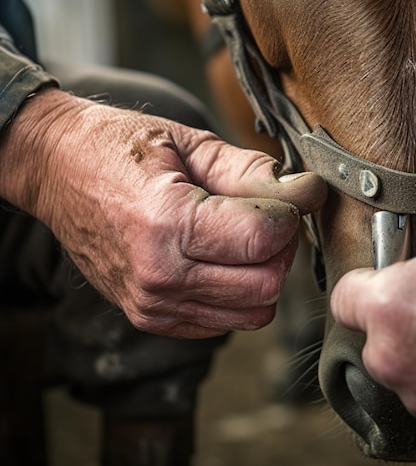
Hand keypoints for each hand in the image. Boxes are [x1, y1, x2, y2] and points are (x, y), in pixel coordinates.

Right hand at [0, 88, 325, 338]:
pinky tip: (221, 257)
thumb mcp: (190, 143)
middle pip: (265, 284)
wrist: (56, 170)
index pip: (262, 240)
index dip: (289, 214)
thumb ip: (253, 171)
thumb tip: (309, 191)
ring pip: (253, 311)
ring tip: (243, 236)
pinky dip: (238, 293)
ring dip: (263, 273)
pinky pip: (225, 321)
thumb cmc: (119, 148)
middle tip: (269, 215)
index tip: (291, 194)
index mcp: (165, 223)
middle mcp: (158, 275)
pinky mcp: (152, 318)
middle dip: (281, 247)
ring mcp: (152, 304)